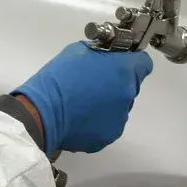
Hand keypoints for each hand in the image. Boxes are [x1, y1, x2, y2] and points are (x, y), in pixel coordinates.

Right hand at [12, 42, 153, 154]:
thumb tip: (106, 58)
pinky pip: (109, 124)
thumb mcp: (78, 51)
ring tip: (84, 102)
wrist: (42, 113)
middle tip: (94, 82)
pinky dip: (99, 120)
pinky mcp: (109, 135)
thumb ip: (100, 53)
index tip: (119, 63)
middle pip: (131, 85)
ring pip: (121, 106)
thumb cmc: (58, 79)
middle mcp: (127, 95)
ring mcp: (120, 118)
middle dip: (117, 83)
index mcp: (123, 71)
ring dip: (109, 103)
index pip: (144, 63)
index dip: (132, 61)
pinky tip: (81, 117)